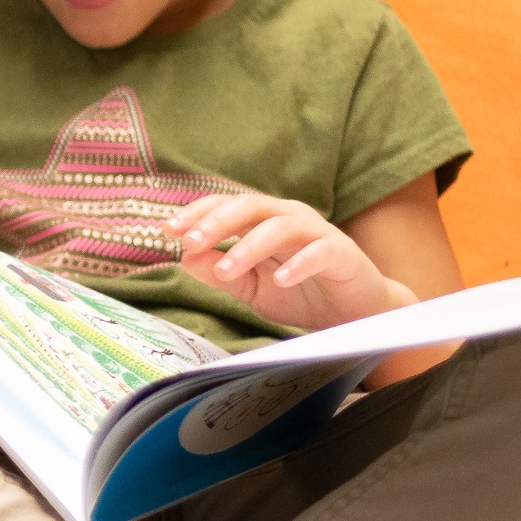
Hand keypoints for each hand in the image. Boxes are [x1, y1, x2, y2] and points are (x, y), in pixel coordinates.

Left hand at [164, 192, 412, 331]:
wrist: (353, 314)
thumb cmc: (300, 293)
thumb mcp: (250, 288)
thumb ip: (219, 273)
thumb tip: (185, 256)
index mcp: (263, 221)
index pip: (225, 206)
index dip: (196, 213)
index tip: (167, 230)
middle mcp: (288, 218)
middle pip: (250, 207)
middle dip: (216, 222)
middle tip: (190, 242)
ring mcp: (317, 233)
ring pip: (280, 226)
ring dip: (249, 247)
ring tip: (226, 270)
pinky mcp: (343, 254)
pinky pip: (320, 251)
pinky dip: (298, 264)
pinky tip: (281, 278)